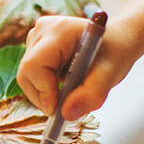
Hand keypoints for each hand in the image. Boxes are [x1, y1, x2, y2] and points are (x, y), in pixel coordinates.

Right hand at [17, 15, 142, 119]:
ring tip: (71, 86)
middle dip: (43, 96)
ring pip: (26, 77)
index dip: (43, 91)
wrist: (116, 40)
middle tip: (66, 104)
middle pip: (26, 73)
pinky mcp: (34, 46)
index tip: (59, 109)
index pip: (34, 65)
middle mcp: (43, 29)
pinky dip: (44, 86)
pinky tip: (64, 79)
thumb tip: (66, 114)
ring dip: (45, 92)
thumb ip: (91, 94)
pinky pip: (30, 75)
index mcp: (60, 31)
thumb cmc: (114, 52)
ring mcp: (36, 36)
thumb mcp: (110, 74)